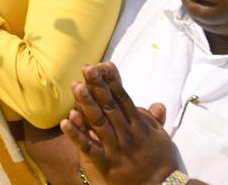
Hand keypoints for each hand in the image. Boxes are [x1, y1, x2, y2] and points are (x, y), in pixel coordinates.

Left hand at [59, 63, 177, 184]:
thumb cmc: (162, 162)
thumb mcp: (162, 139)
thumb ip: (154, 120)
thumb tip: (158, 103)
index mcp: (138, 125)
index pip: (123, 98)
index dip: (113, 81)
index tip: (104, 65)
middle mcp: (126, 133)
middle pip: (109, 106)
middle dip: (98, 86)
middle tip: (87, 68)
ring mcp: (115, 148)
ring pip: (99, 122)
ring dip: (86, 103)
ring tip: (76, 86)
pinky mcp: (106, 163)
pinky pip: (89, 147)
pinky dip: (77, 135)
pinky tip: (65, 122)